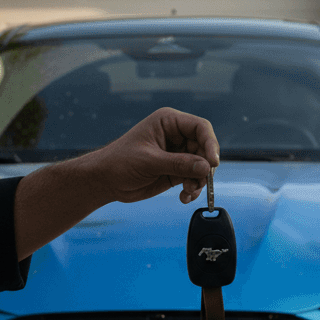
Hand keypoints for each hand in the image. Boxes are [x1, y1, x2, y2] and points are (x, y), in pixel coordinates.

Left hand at [85, 106, 219, 204]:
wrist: (106, 180)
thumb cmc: (120, 162)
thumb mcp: (149, 161)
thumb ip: (178, 164)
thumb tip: (206, 167)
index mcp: (169, 122)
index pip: (200, 128)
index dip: (210, 144)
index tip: (213, 163)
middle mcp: (176, 136)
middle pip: (205, 148)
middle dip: (205, 167)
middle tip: (200, 182)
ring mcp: (178, 154)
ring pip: (202, 166)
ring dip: (200, 181)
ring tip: (188, 191)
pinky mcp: (176, 171)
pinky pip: (194, 178)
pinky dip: (193, 189)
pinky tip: (184, 197)